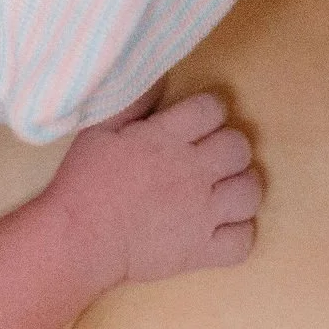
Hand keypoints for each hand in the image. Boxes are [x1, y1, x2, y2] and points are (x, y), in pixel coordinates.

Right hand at [41, 92, 261, 286]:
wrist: (77, 242)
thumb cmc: (83, 184)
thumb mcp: (98, 131)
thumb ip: (133, 102)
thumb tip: (161, 76)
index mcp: (167, 139)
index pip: (212, 109)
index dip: (208, 110)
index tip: (197, 121)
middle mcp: (193, 173)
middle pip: (238, 147)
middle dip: (227, 146)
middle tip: (209, 155)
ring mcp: (203, 215)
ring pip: (250, 192)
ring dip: (240, 186)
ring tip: (222, 189)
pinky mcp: (204, 251)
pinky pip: (244, 238)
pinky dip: (239, 231)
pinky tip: (223, 225)